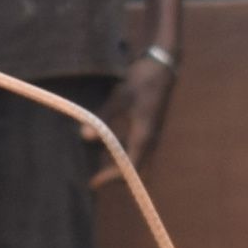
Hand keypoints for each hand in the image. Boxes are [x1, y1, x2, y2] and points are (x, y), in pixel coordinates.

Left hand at [106, 50, 180, 174]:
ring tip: (98, 167)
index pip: (130, 166)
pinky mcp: (149, 126)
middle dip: (118, 177)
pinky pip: (136, 147)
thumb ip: (103, 116)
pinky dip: (121, 151)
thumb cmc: (142, 78)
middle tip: (96, 181)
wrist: (164, 65)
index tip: (94, 182)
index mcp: (145, 133)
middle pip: (137, 168)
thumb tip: (84, 137)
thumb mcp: (120, 96)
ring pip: (137, 158)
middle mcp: (151, 137)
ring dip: (120, 165)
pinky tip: (105, 145)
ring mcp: (151, 132)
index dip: (113, 177)